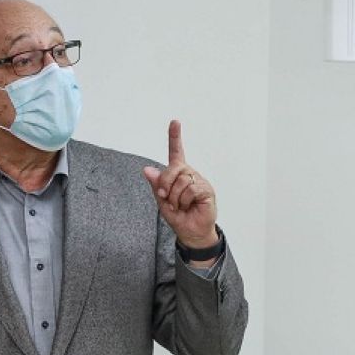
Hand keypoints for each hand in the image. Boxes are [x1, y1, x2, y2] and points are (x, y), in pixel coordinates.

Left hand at [141, 120, 217, 254]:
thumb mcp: (162, 202)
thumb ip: (157, 185)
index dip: (175, 137)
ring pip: (182, 180)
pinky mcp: (206, 190)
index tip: (175, 122)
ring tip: (180, 206)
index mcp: (178, 174)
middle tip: (165, 197)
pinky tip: (189, 206)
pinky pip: (191, 189)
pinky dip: (184, 201)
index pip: (176, 152)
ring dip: (175, 197)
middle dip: (165, 184)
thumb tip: (147, 169)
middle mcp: (190, 174)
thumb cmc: (178, 216)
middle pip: (174, 168)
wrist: (191, 233)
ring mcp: (199, 181)